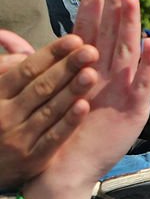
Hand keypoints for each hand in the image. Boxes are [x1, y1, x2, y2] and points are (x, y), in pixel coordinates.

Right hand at [0, 32, 97, 188]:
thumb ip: (6, 71)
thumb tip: (20, 48)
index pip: (26, 70)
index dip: (51, 53)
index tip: (75, 39)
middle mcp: (6, 114)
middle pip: (41, 86)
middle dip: (67, 67)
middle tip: (91, 51)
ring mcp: (18, 138)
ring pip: (49, 110)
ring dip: (71, 91)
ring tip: (92, 74)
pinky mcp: (32, 159)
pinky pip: (53, 138)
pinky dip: (68, 122)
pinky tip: (84, 107)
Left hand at [22, 0, 149, 198]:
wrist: (65, 168)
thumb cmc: (55, 133)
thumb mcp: (43, 92)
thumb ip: (31, 63)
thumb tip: (6, 39)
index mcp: (90, 69)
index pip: (91, 28)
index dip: (93, 2)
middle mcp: (110, 76)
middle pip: (114, 33)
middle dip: (117, 4)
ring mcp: (124, 91)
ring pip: (130, 52)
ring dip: (132, 26)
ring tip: (131, 0)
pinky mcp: (134, 110)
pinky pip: (143, 84)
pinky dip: (149, 65)